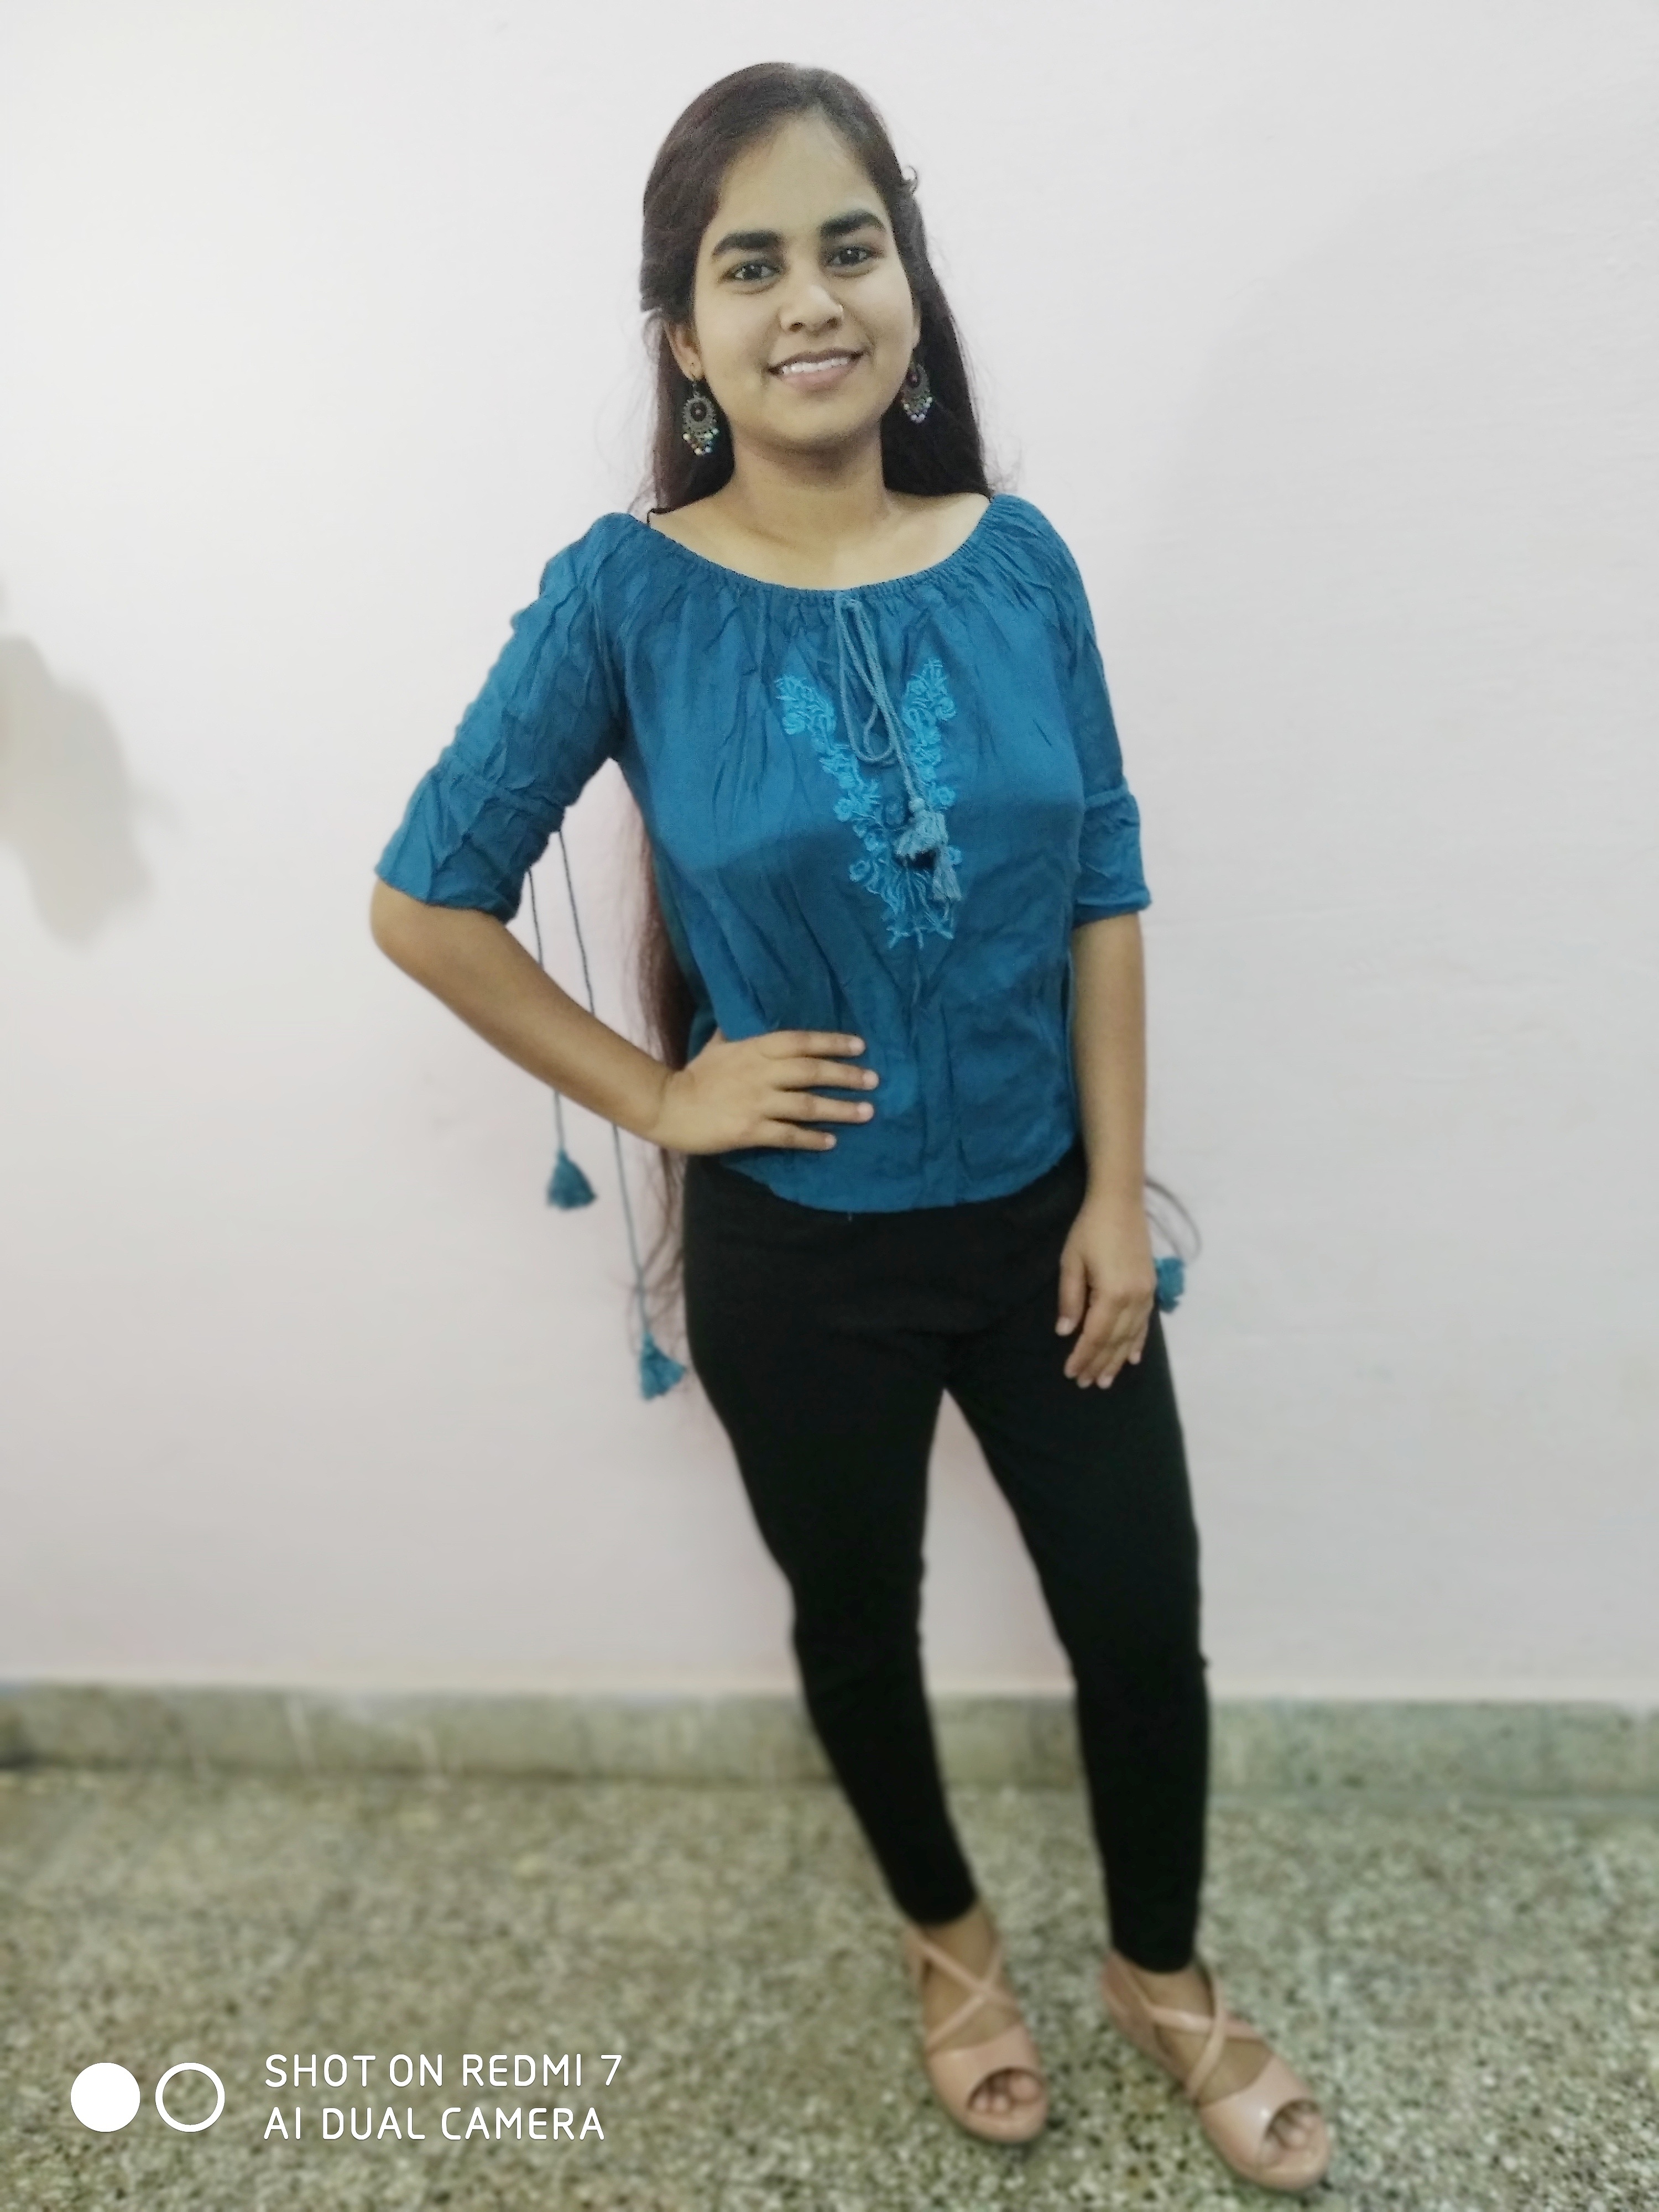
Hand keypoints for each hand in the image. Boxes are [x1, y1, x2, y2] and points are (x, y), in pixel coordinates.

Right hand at [646, 1027, 877, 1154]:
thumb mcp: (718, 1044)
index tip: (860, 1047)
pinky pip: (788, 1135)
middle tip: (874, 1080)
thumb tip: (750, 1015)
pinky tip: (831, 1142)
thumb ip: (740, 1033)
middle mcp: (760, 1073)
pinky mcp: (749, 1130)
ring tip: (866, 1112)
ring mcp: (756, 1103)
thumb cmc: (696, 1074)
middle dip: (846, 1075)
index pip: (801, 1041)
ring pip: (807, 1105)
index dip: (832, 1043)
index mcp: (754, 1048)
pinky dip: (811, 1139)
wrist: (668, 1106)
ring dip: (840, 1109)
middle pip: (811, 1072)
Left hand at [1054, 1191, 1156, 1386]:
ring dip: (1118, 1360)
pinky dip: (1138, 1343)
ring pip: (1131, 1336)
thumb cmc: (1089, 1229)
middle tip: (1086, 1383)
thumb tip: (1065, 1332)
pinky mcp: (1150, 1287)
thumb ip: (1070, 1299)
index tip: (1071, 1373)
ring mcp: (1146, 1294)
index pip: (1095, 1335)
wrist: (1120, 1202)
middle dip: (1099, 1364)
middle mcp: (1134, 1299)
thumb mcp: (1071, 1262)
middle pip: (1115, 1340)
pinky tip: (1132, 1358)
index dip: (1083, 1356)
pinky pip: (1145, 1323)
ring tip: (1106, 1380)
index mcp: (1112, 1293)